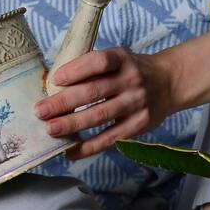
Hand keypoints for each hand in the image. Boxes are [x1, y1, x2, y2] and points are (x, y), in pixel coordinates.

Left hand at [32, 47, 174, 159]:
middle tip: (40, 111)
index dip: (76, 70)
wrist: (168, 82)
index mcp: (121, 58)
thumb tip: (55, 84)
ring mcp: (136, 104)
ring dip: (72, 125)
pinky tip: (71, 151)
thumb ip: (92, 67)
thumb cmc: (131, 69)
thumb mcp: (117, 58)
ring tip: (50, 129)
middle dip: (64, 102)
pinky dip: (89, 146)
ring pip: (100, 116)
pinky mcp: (139, 125)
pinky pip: (110, 138)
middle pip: (94, 92)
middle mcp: (130, 80)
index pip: (98, 62)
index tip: (55, 79)